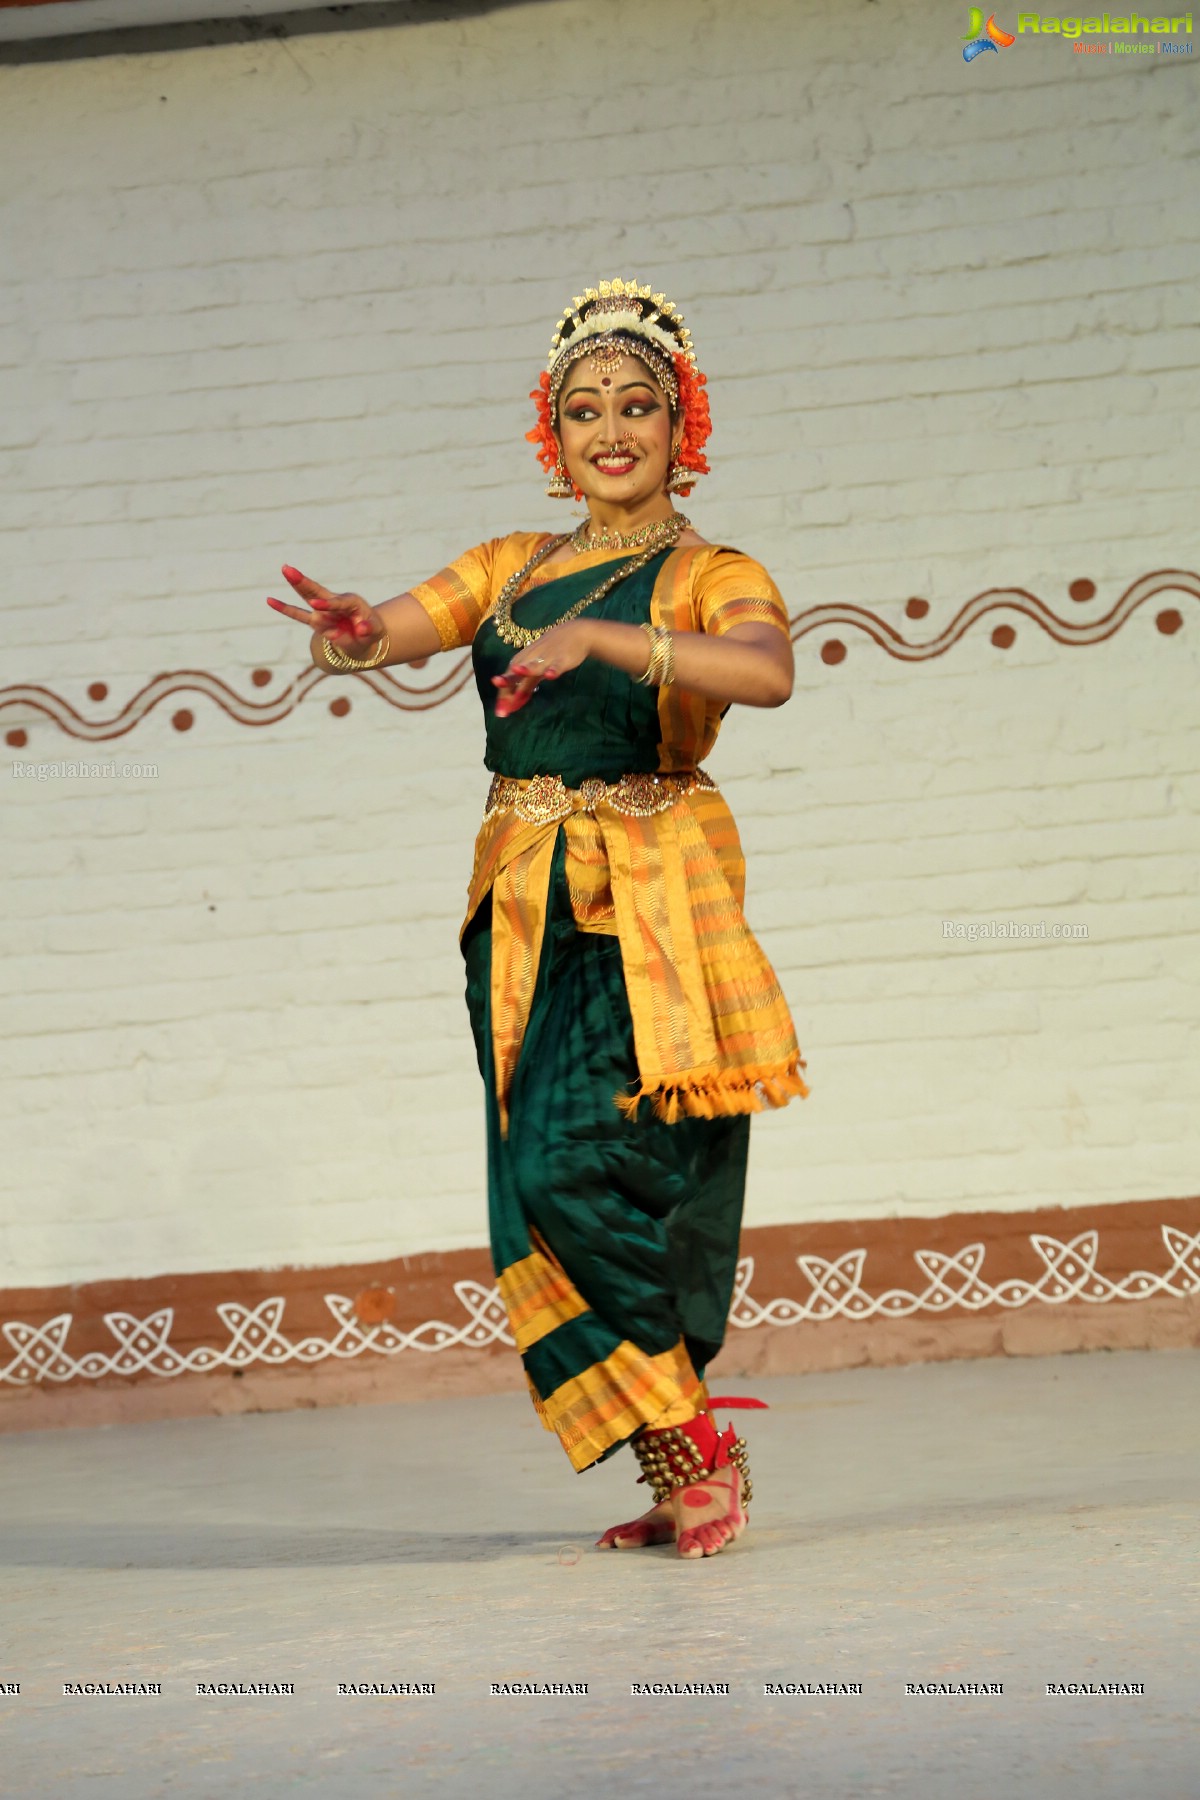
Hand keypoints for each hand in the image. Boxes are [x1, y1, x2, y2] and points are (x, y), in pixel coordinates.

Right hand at [266, 565, 384, 652]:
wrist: (365, 637)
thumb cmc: (371, 632)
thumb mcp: (375, 632)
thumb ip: (368, 629)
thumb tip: (361, 629)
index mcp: (351, 602)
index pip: (338, 603)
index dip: (327, 605)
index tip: (315, 606)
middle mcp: (335, 602)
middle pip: (317, 591)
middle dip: (304, 582)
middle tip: (289, 569)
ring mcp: (324, 609)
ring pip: (307, 596)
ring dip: (296, 585)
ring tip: (285, 570)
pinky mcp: (317, 619)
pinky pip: (299, 614)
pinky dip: (285, 608)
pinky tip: (270, 601)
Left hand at [492, 619, 594, 717]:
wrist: (574, 633)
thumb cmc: (550, 653)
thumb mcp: (535, 670)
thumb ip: (525, 687)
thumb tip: (512, 704)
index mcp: (521, 661)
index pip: (509, 679)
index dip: (504, 696)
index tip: (501, 713)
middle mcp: (530, 659)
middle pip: (516, 671)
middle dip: (507, 682)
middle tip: (501, 701)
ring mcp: (546, 658)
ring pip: (534, 665)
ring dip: (526, 669)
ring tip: (517, 671)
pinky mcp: (561, 659)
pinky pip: (557, 665)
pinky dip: (553, 669)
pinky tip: (550, 676)